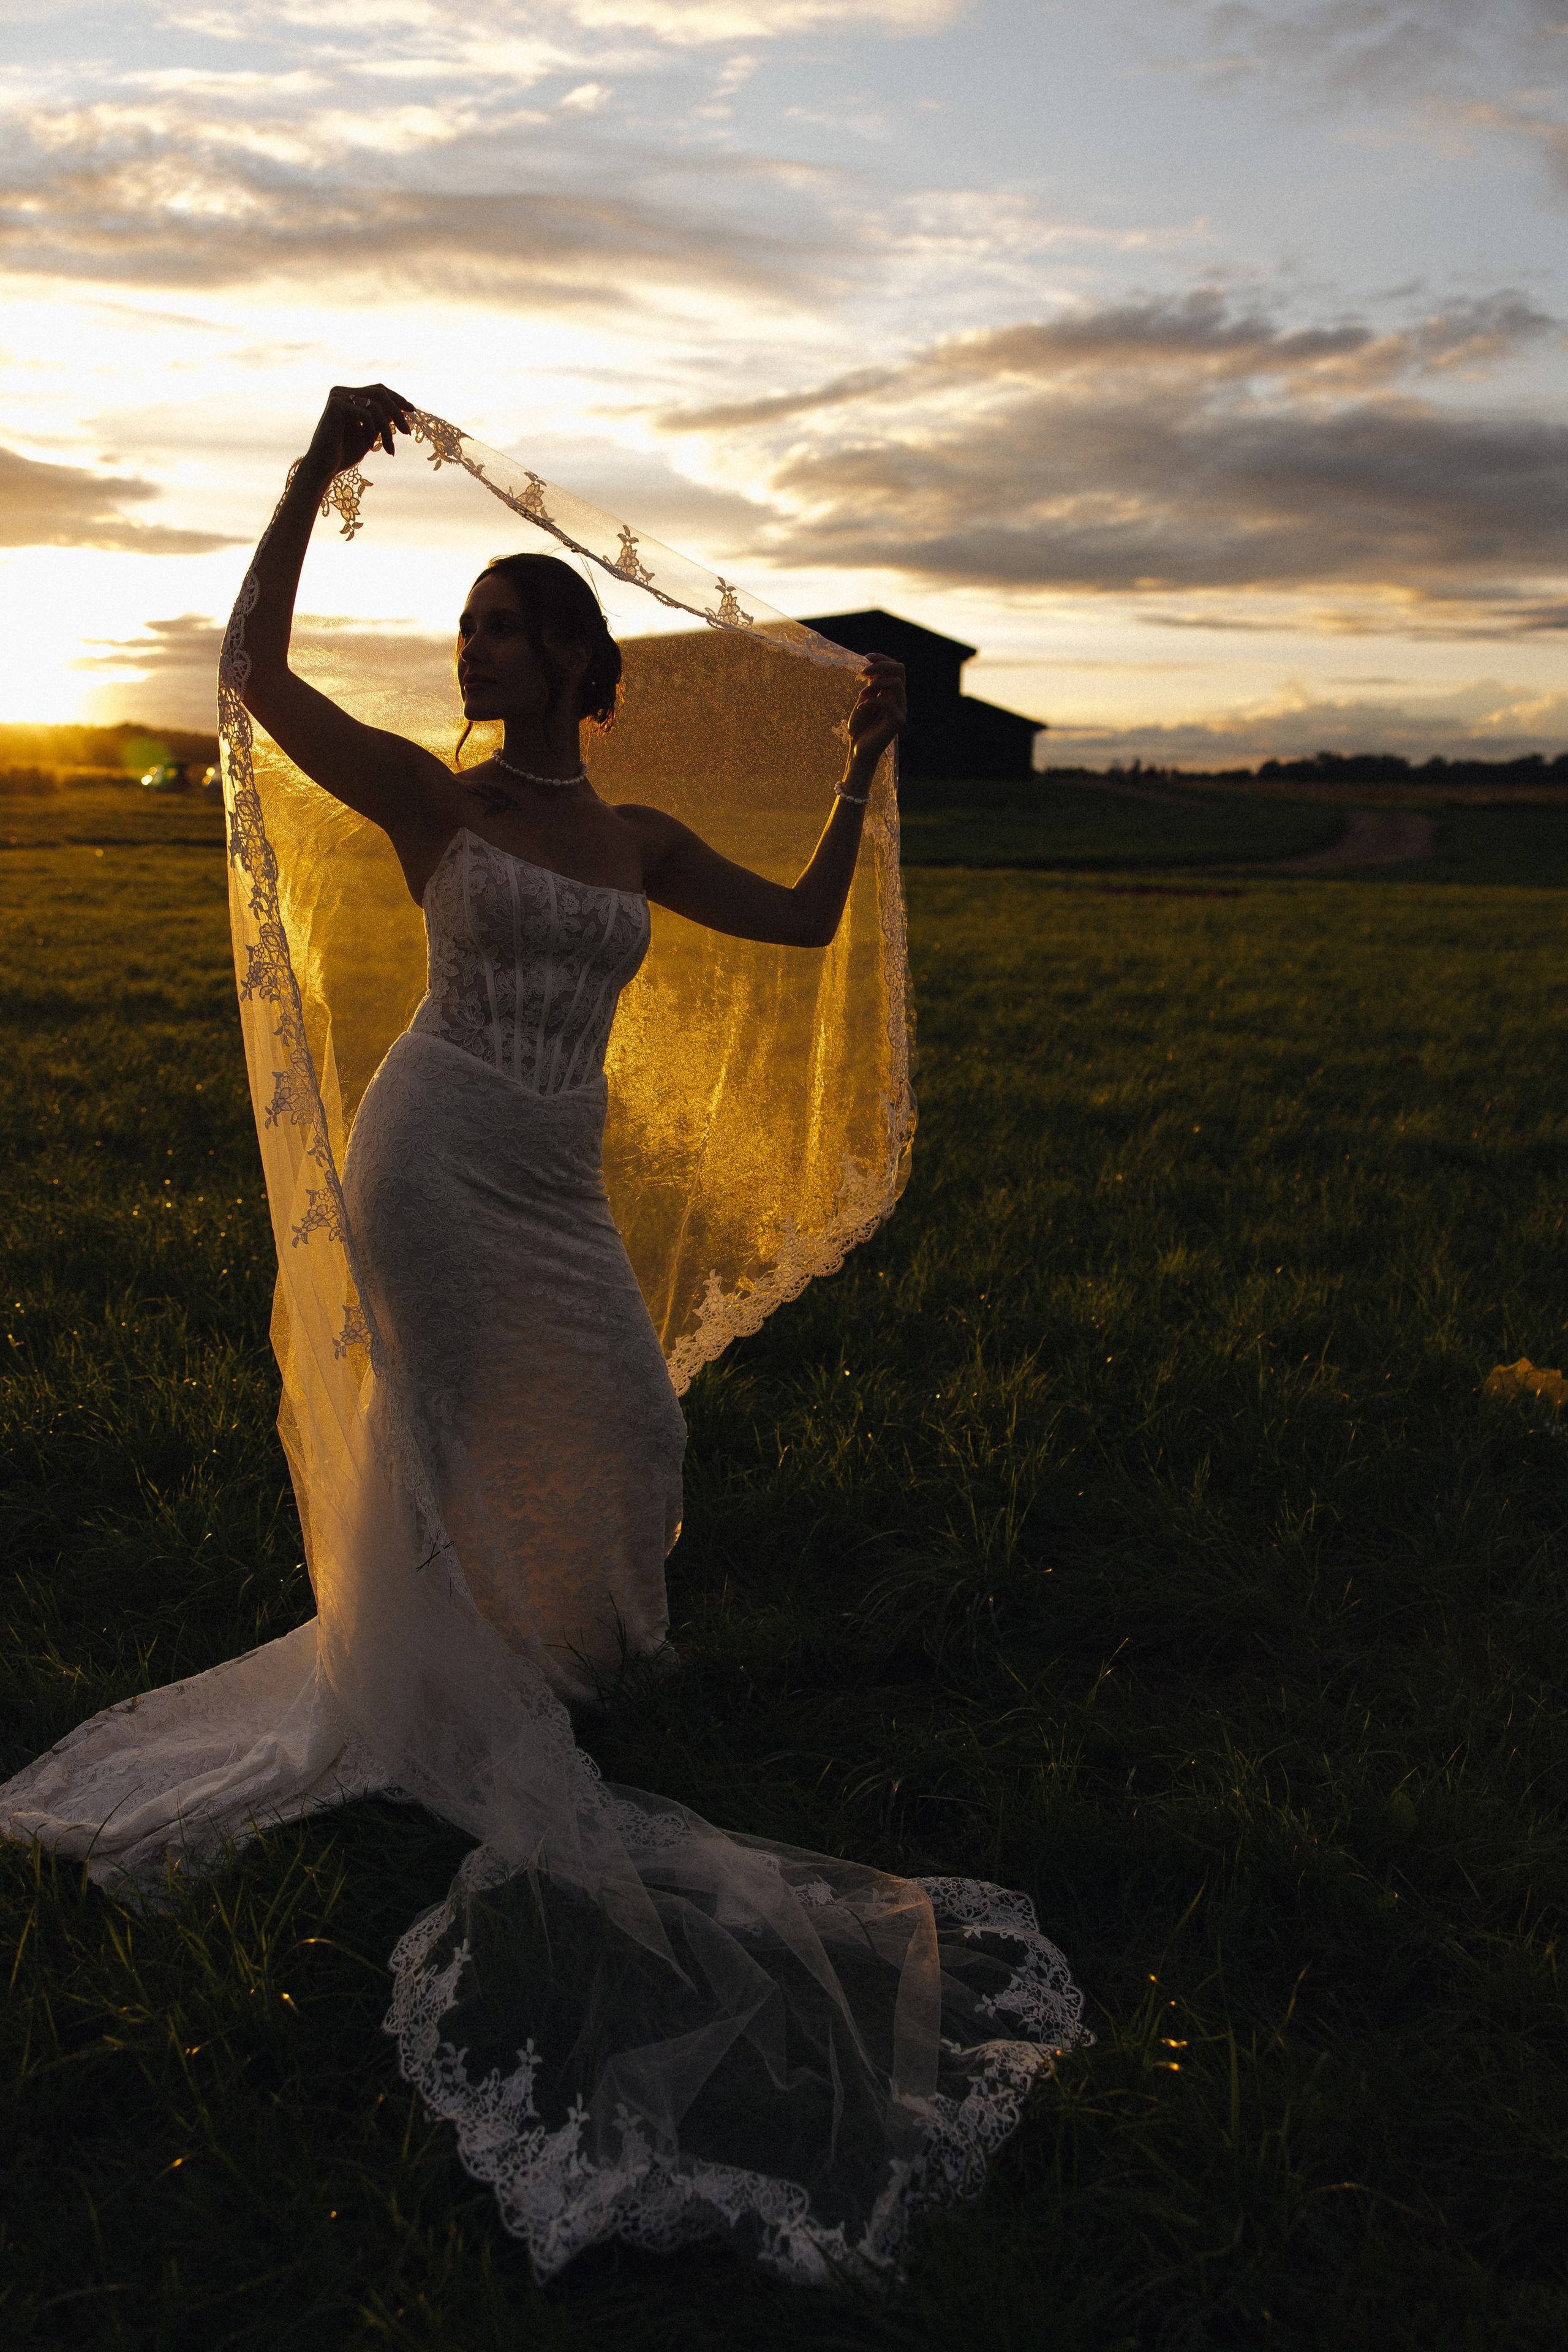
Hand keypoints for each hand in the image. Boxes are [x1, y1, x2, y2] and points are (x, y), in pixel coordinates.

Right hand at [301, 382, 414, 482]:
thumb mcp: (369, 434)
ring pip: (376, 406)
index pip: (378, 390)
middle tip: (407, 431)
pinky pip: (366, 414)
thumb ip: (381, 421)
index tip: (412, 411)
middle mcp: (342, 392)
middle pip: (380, 393)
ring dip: (387, 430)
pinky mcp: (336, 406)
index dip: (397, 399)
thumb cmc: (344, 454)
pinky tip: (368, 446)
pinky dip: (372, 432)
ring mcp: (338, 397)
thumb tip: (400, 410)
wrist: (322, 468)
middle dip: (397, 412)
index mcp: (348, 396)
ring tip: (388, 448)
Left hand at [846, 653, 906, 768]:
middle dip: (881, 665)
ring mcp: (900, 710)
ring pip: (896, 683)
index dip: (882, 658)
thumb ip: (871, 685)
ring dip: (875, 684)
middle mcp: (900, 699)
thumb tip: (871, 665)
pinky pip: (887, 702)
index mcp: (893, 693)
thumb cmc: (860, 726)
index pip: (896, 667)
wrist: (858, 750)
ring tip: (860, 695)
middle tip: (863, 673)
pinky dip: (871, 701)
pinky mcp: (896, 722)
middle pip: (900, 670)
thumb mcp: (864, 700)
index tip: (866, 657)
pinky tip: (861, 708)